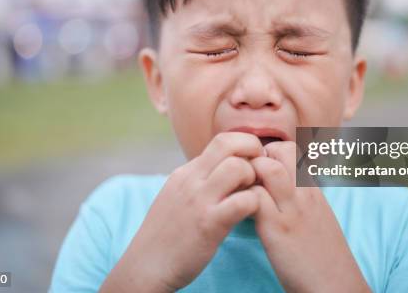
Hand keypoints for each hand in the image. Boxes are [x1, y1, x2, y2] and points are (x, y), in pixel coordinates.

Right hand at [100, 132, 263, 291]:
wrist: (146, 266)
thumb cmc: (165, 235)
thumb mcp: (176, 196)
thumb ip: (197, 181)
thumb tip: (219, 169)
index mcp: (186, 173)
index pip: (221, 140)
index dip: (245, 146)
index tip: (254, 164)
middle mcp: (191, 180)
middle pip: (230, 144)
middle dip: (254, 152)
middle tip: (262, 173)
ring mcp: (199, 201)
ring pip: (239, 168)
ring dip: (255, 179)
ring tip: (253, 196)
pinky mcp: (209, 224)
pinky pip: (243, 201)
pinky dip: (255, 204)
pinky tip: (251, 214)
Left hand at [249, 141, 370, 292]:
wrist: (334, 285)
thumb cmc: (322, 254)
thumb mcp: (318, 215)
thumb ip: (300, 195)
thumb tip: (277, 183)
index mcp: (313, 188)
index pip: (290, 149)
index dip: (268, 153)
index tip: (256, 172)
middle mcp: (304, 192)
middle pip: (278, 149)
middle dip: (256, 156)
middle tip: (246, 180)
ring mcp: (291, 209)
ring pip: (266, 167)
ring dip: (247, 174)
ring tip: (241, 194)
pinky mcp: (277, 229)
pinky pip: (254, 197)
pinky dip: (241, 198)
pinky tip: (238, 212)